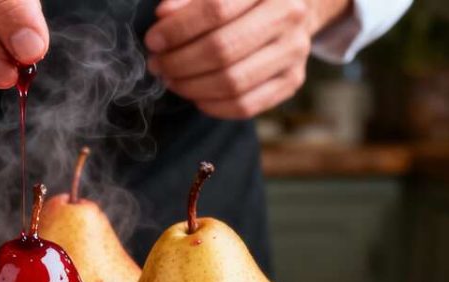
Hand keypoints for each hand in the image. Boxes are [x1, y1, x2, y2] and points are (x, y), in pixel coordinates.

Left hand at [145, 0, 347, 118]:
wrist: (291, 7)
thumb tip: (164, 16)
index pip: (216, 10)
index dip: (178, 29)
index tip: (154, 41)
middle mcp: (289, 15)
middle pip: (222, 50)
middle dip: (179, 63)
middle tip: (158, 65)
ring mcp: (295, 50)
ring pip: (233, 82)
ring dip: (192, 87)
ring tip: (172, 80)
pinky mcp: (293, 79)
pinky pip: (246, 105)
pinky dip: (213, 106)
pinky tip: (197, 96)